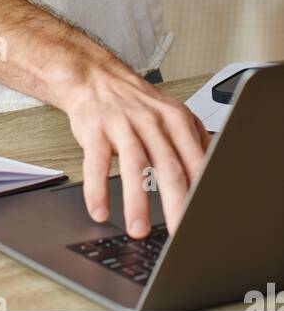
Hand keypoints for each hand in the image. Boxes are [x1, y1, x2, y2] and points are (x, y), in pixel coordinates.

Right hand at [56, 59, 211, 237]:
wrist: (96, 77)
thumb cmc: (137, 103)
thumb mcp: (173, 114)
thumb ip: (196, 142)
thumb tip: (215, 175)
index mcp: (176, 120)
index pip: (195, 162)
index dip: (201, 194)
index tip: (203, 221)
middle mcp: (151, 122)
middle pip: (168, 167)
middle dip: (175, 204)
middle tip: (178, 233)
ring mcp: (122, 125)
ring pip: (133, 165)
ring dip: (136, 200)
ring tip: (138, 228)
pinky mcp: (95, 130)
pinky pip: (95, 163)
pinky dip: (97, 189)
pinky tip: (99, 209)